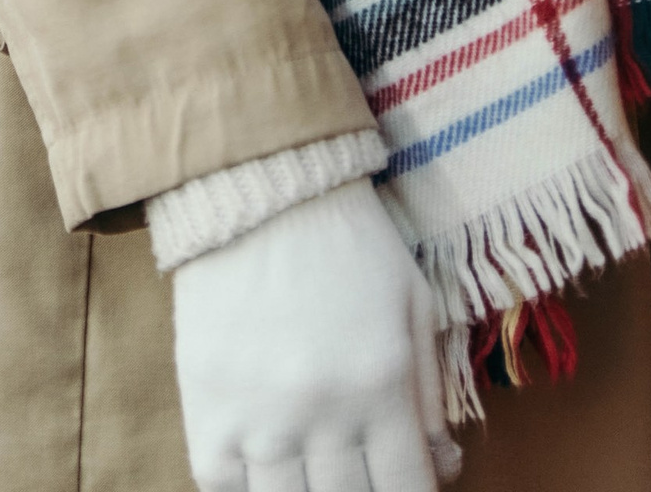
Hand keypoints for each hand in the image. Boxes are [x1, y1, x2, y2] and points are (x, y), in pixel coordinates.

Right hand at [171, 176, 458, 491]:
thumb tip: (444, 469)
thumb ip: (430, 395)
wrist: (261, 188)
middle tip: (353, 472)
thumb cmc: (349, 242)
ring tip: (309, 471)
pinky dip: (244, 489)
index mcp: (382, 384)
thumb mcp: (411, 305)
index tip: (399, 483)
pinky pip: (222, 489)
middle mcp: (323, 411)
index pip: (405, 491)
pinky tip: (262, 469)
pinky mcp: (206, 408)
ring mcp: (260, 416)